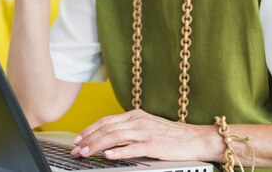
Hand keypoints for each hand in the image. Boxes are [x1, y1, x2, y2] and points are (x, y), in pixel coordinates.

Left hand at [71, 109, 212, 160]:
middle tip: (76, 148)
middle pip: (106, 128)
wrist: (195, 138)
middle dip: (88, 139)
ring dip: (97, 145)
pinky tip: (108, 155)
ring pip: (114, 136)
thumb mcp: (147, 125)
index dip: (89, 129)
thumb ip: (130, 128)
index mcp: (135, 115)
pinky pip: (132, 147)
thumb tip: (109, 136)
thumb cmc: (171, 135)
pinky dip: (118, 151)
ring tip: (85, 152)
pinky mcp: (153, 144)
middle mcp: (138, 121)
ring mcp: (145, 132)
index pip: (106, 120)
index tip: (77, 138)